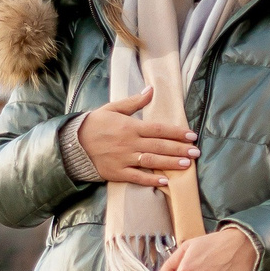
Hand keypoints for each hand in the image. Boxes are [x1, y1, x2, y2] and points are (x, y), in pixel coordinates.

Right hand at [75, 87, 196, 187]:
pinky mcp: (117, 172)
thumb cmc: (94, 123)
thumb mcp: (113, 108)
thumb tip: (151, 89)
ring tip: (187, 164)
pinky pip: (137, 176)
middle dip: (180, 149)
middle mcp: (130, 143)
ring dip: (171, 162)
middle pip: (160, 145)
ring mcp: (124, 159)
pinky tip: (165, 181)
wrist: (73, 143)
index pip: (159, 129)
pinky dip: (151, 179)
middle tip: (197, 152)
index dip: (177, 132)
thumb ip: (134, 102)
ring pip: (152, 161)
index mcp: (130, 126)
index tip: (192, 135)